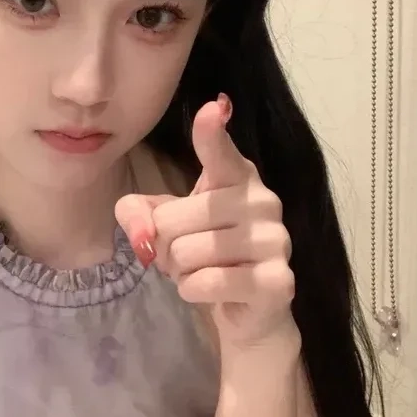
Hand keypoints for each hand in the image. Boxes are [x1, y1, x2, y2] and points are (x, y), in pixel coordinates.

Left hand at [116, 96, 296, 350]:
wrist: (248, 307)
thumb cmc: (203, 251)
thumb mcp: (163, 223)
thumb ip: (139, 214)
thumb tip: (144, 234)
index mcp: (236, 177)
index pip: (220, 152)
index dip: (211, 131)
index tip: (213, 108)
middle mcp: (262, 202)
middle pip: (172, 220)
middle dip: (164, 246)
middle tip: (185, 255)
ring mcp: (275, 241)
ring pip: (186, 253)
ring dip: (179, 271)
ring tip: (201, 271)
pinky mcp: (277, 281)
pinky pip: (205, 283)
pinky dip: (192, 292)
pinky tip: (211, 289)